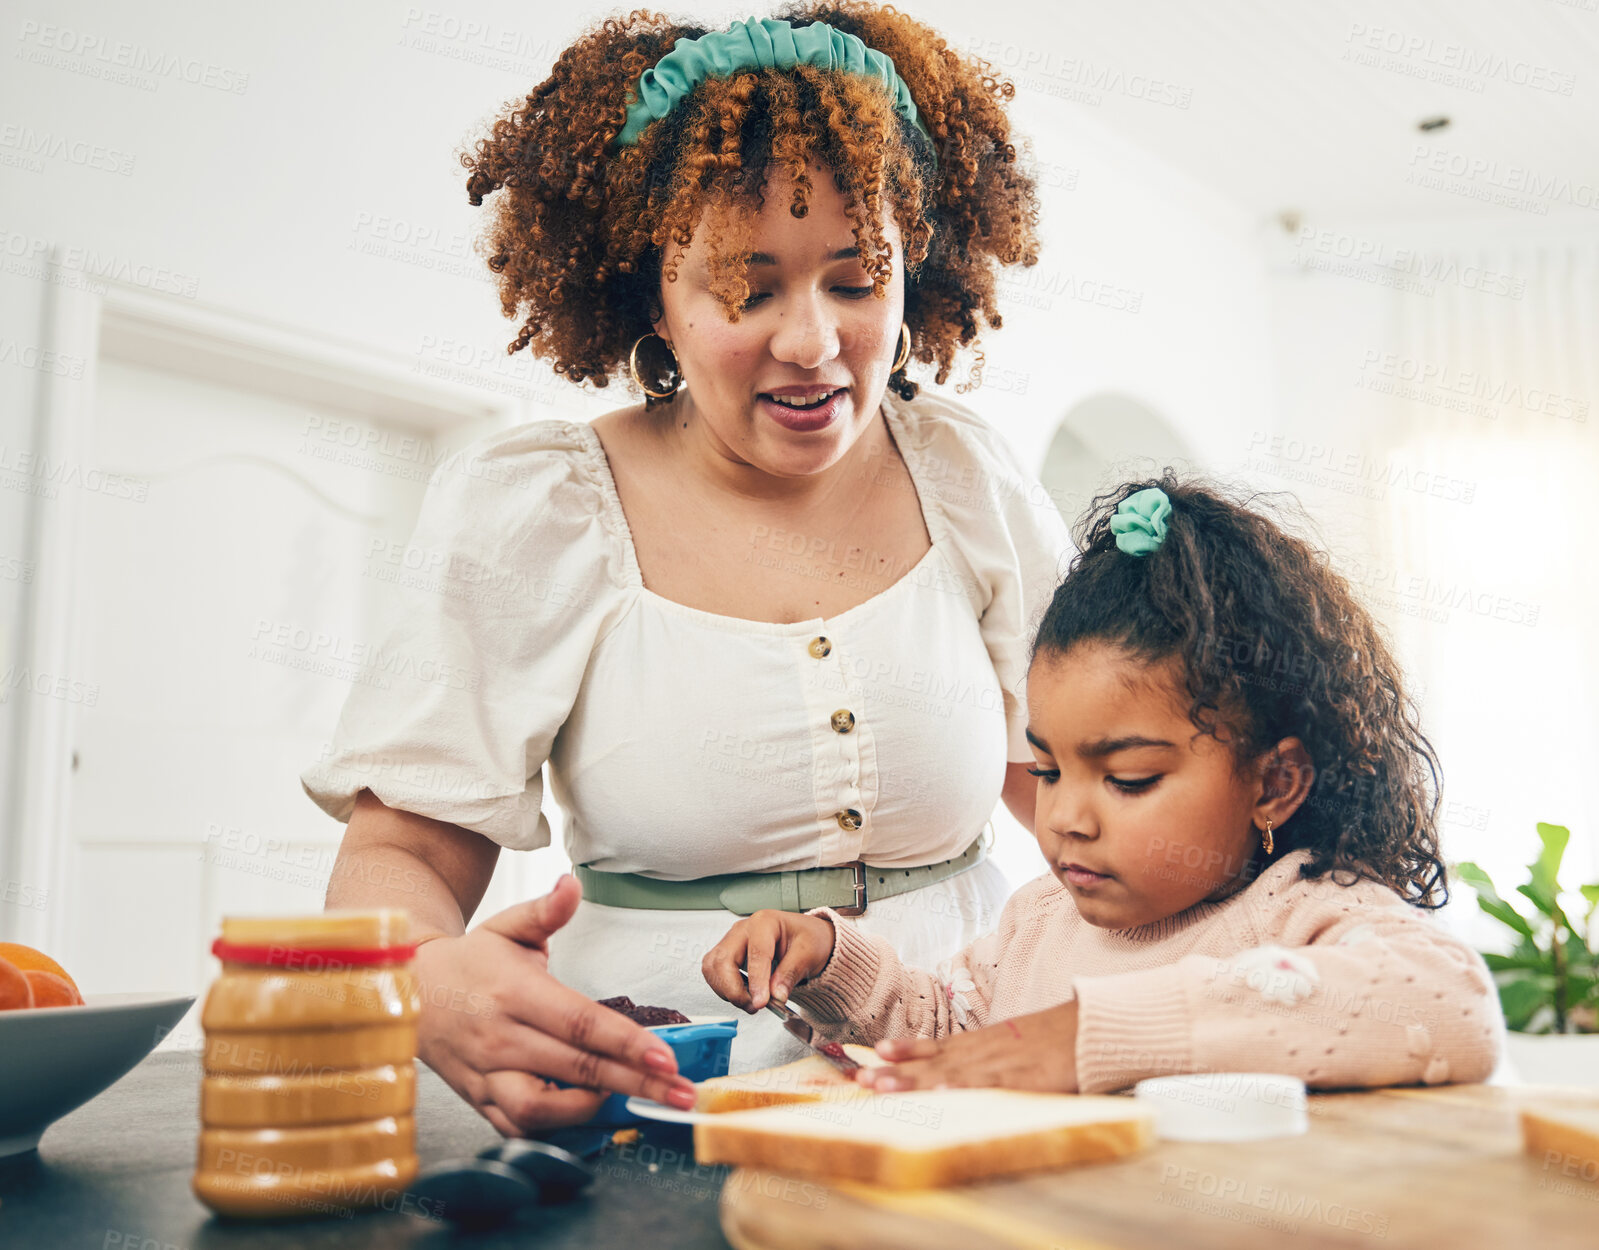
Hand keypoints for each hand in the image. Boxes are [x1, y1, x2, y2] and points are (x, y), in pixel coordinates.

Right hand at [412, 874, 697, 1136]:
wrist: (407, 994)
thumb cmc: (470, 961)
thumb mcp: (507, 926)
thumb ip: (546, 910)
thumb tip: (572, 884)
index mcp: (515, 994)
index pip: (580, 1024)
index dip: (626, 1044)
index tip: (666, 1058)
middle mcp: (501, 1039)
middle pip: (578, 1069)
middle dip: (636, 1084)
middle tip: (680, 1093)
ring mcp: (488, 1075)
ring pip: (543, 1110)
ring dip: (593, 1110)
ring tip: (635, 1100)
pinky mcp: (480, 1100)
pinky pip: (519, 1127)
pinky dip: (556, 1128)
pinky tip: (591, 1114)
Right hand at [701, 909, 835, 1011]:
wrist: (805, 939)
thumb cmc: (807, 939)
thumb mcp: (809, 953)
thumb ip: (791, 973)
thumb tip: (776, 995)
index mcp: (765, 922)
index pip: (756, 953)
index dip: (757, 981)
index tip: (761, 1002)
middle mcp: (743, 929)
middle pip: (724, 959)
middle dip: (734, 989)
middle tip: (753, 1006)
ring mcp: (731, 941)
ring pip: (713, 967)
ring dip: (727, 991)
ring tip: (750, 1002)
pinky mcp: (726, 954)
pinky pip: (713, 973)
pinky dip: (723, 989)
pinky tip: (743, 994)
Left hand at [855, 1001, 1080, 1093]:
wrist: (1092, 1027)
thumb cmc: (1056, 1040)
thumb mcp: (1015, 1043)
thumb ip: (989, 1054)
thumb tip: (961, 1069)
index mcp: (982, 1043)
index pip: (934, 1046)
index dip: (903, 1051)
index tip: (870, 1055)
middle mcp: (984, 1051)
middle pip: (932, 1062)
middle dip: (894, 1072)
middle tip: (859, 1079)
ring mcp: (1001, 1064)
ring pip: (949, 1074)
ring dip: (914, 1080)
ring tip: (882, 1086)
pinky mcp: (1022, 1079)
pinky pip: (988, 1086)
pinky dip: (964, 1089)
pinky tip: (940, 1094)